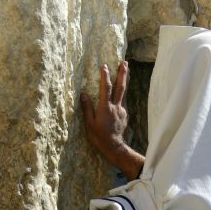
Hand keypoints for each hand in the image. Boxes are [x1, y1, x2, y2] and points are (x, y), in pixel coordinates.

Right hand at [80, 62, 144, 180]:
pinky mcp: (125, 114)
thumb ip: (87, 108)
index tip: (104, 66)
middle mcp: (116, 107)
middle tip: (124, 62)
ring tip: (126, 70)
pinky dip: (124, 91)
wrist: (114, 147)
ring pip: (124, 92)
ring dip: (125, 79)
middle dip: (122, 74)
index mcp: (105, 108)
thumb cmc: (99, 137)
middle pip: (120, 87)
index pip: (106, 88)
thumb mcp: (89, 124)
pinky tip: (123, 88)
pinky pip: (125, 99)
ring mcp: (122, 110)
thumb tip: (83, 94)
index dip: (105, 76)